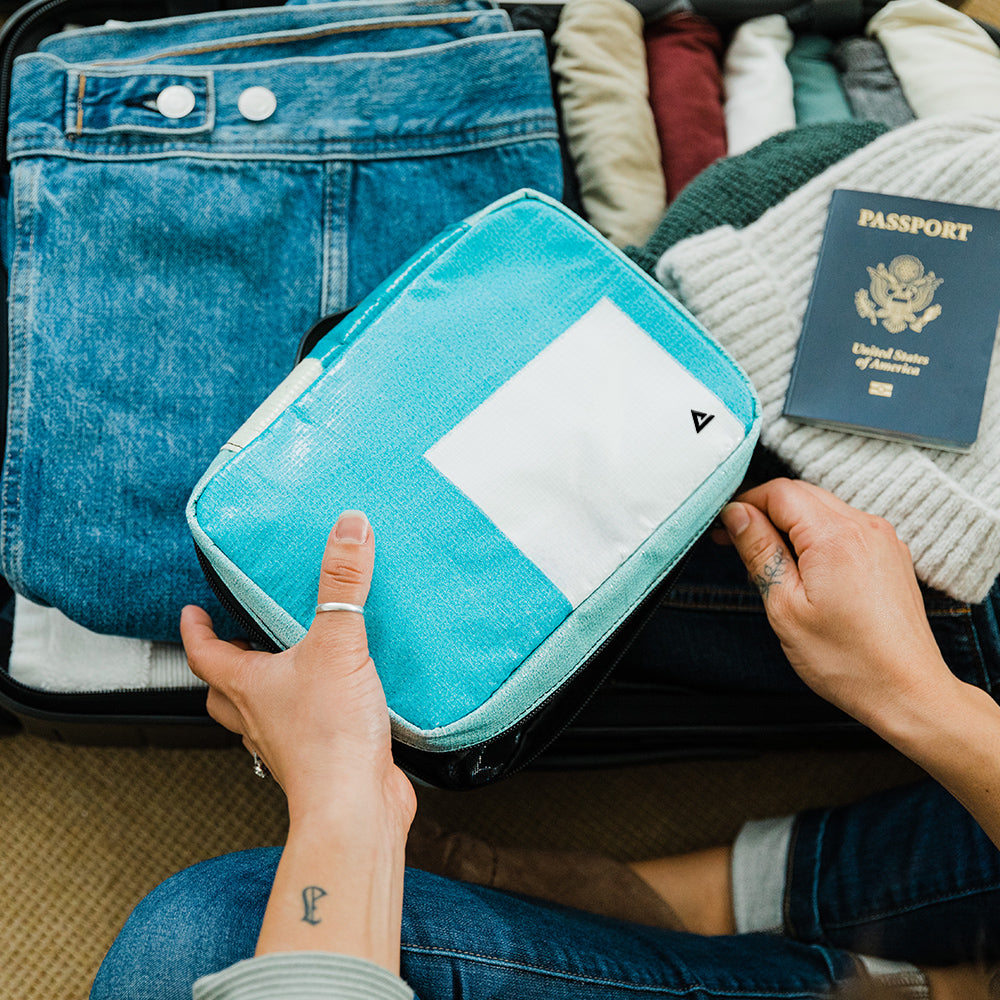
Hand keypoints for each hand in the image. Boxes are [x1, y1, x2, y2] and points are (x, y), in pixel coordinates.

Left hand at [181, 510, 414, 828]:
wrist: (354, 808)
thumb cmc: (328, 737)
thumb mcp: (336, 644)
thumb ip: (343, 583)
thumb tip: (348, 527)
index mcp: (249, 686)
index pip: (205, 654)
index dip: (196, 630)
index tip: (191, 610)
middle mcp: (260, 716)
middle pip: (223, 689)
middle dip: (225, 662)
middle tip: (238, 637)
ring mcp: (286, 743)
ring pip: (258, 713)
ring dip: (264, 690)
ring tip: (288, 664)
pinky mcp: (321, 758)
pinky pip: (300, 730)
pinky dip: (307, 713)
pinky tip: (338, 699)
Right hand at [719, 478, 957, 729]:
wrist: (907, 690)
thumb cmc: (847, 660)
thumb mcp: (785, 606)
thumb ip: (760, 551)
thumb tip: (737, 515)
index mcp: (834, 537)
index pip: (779, 492)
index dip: (745, 504)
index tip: (725, 528)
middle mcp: (864, 527)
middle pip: (802, 494)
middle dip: (765, 511)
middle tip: (738, 542)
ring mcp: (883, 539)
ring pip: (824, 508)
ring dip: (792, 524)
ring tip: (771, 562)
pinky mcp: (891, 554)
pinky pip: (846, 526)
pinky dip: (818, 536)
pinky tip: (805, 569)